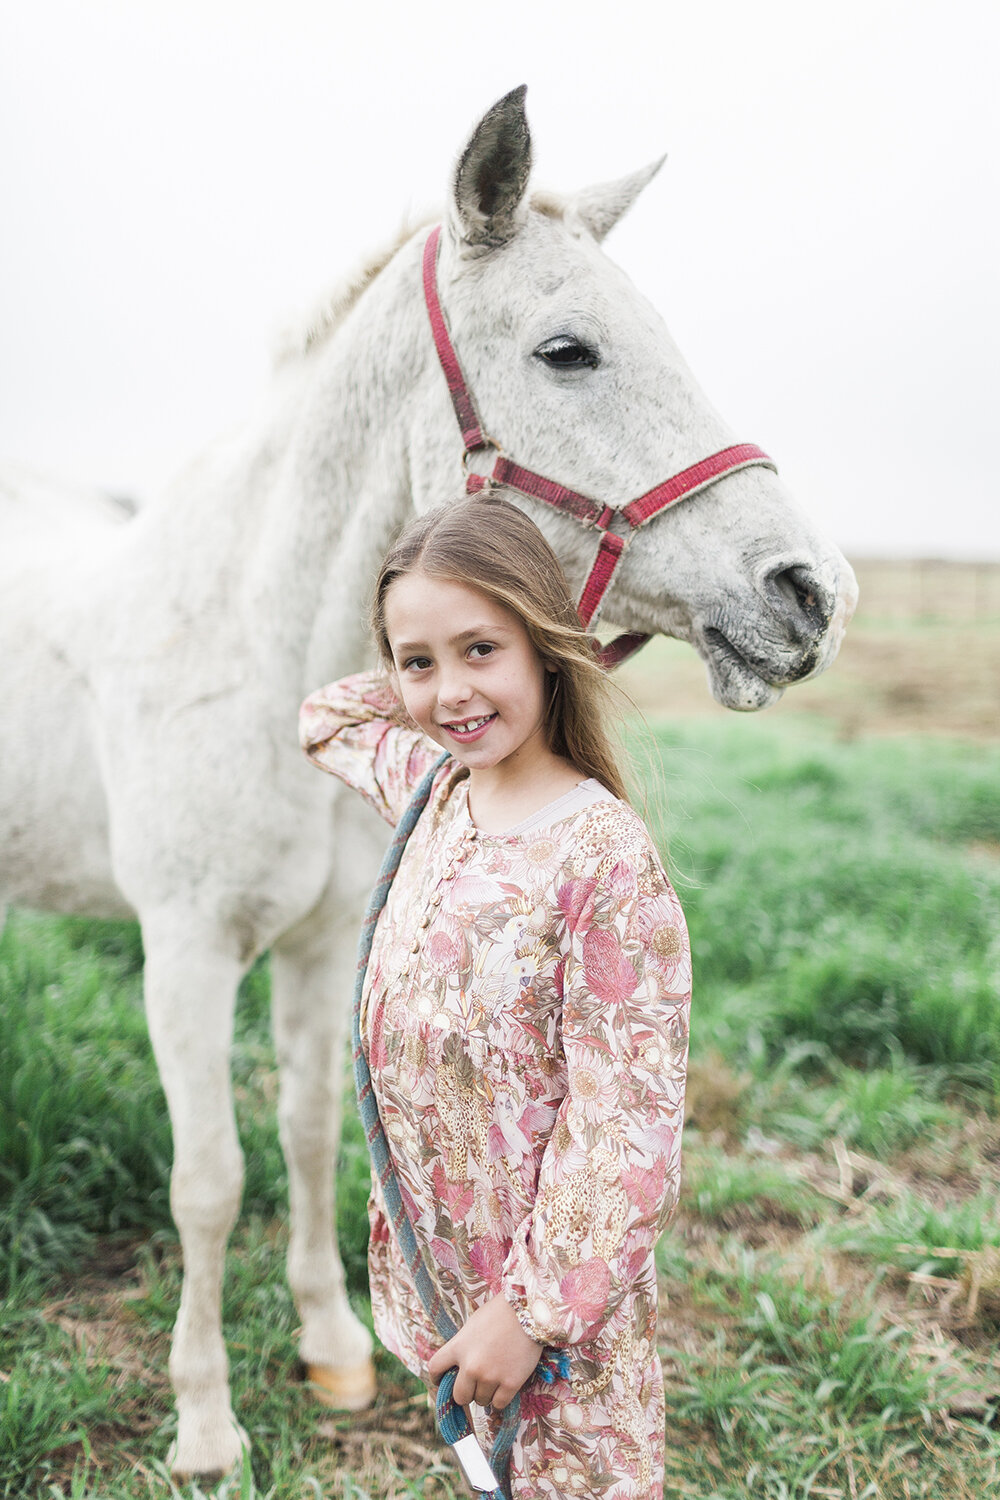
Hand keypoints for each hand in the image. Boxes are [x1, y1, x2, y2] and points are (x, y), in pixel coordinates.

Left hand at [426, 1294, 542, 1410]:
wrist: (528, 1310)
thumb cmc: (500, 1312)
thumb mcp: (473, 1326)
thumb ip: (464, 1347)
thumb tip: (461, 1367)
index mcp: (458, 1346)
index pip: (435, 1367)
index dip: (437, 1378)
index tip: (441, 1381)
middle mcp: (471, 1366)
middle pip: (459, 1395)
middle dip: (465, 1393)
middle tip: (474, 1387)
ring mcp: (490, 1377)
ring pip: (481, 1401)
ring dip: (486, 1394)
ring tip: (495, 1380)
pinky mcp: (510, 1384)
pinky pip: (499, 1404)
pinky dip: (500, 1399)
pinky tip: (504, 1388)